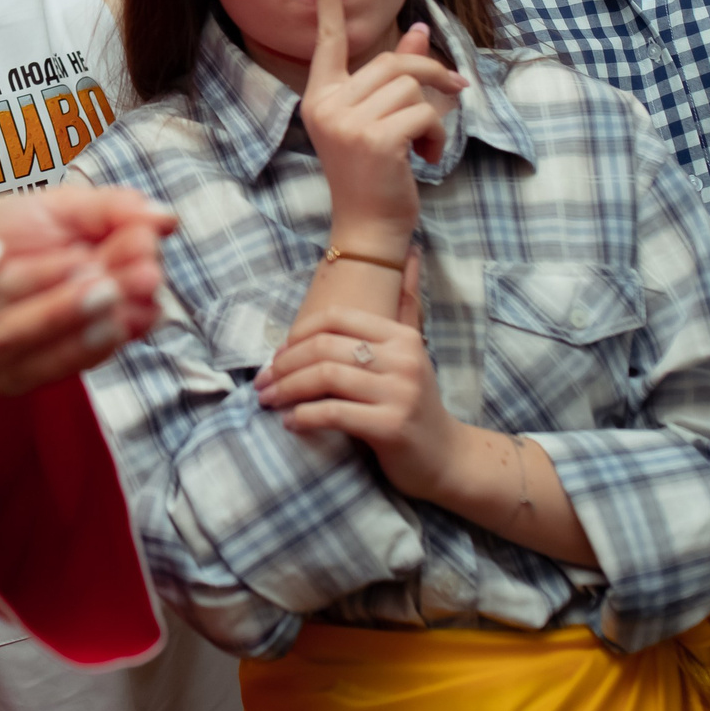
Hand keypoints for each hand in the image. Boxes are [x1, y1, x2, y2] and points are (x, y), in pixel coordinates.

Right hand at [0, 186, 169, 409]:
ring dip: (85, 332)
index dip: (29, 278)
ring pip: (32, 363)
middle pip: (10, 336)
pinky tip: (118, 329)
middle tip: (120, 278)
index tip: (77, 252)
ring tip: (129, 302)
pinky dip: (81, 354)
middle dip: (68, 306)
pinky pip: (40, 377)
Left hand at [257, 262, 470, 497]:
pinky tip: (290, 422)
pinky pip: (334, 413)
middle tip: (262, 381)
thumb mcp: (413, 350)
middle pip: (324, 347)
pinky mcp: (391, 426)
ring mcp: (399, 392)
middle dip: (283, 364)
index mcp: (401, 336)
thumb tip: (413, 253)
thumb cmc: (416, 403)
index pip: (335, 318)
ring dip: (286, 389)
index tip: (277, 355)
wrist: (447, 457)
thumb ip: (406, 306)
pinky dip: (304, 416)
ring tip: (268, 400)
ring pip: (325, 378)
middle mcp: (403, 359)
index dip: (297, 334)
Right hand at [297, 0, 466, 254]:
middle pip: (393, 63)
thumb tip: (419, 31)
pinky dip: (438, 134)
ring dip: (435, 115)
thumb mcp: (381, 120)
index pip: (327, 41)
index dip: (327, 2)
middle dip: (432, 77)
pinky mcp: (375, 140)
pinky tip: (426, 157)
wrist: (368, 229)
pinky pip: (424, 113)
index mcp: (320, 97)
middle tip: (455, 96)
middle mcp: (326, 106)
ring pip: (413, 88)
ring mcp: (347, 123)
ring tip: (424, 144)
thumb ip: (395, 76)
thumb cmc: (374, 175)